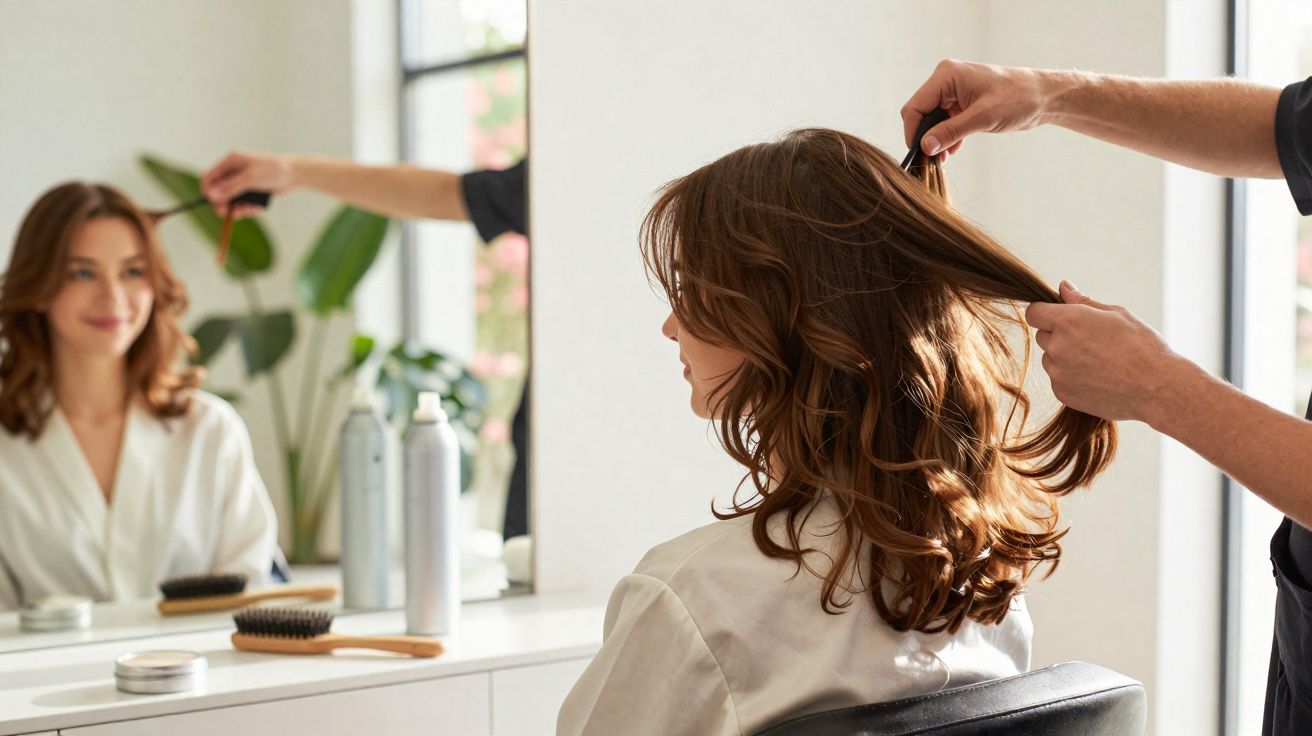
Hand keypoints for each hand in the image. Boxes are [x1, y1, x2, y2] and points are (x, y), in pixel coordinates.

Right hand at [201, 151, 295, 217]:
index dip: (208, 191)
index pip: (209, 177)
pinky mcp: (250, 191)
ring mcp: (241, 182)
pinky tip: (257, 209)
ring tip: (250, 210)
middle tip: (228, 213)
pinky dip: (247, 209)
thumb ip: (230, 187)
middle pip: (218, 191)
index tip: (213, 204)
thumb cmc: (273, 171)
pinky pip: (242, 204)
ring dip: (238, 209)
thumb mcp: (250, 179)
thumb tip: (211, 195)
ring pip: (230, 201)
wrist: (295, 175)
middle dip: (223, 204)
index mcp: (230, 161)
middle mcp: (233, 171)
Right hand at [901, 60, 1061, 158]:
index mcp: (946, 75)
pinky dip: (946, 137)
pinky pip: (944, 122)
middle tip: (930, 160)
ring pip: (931, 120)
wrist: (1043, 97)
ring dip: (935, 139)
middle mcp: (946, 81)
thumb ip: (951, 131)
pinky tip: (952, 151)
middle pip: (921, 113)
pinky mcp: (962, 103)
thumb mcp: (982, 117)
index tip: (917, 154)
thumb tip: (925, 146)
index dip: (913, 132)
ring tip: (942, 159)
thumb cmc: (1018, 98)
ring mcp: (953, 92)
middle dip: (924, 137)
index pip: (916, 106)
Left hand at [1025, 281, 1185, 422]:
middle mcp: (1057, 347)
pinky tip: (1098, 378)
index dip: (1044, 312)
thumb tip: (1063, 287)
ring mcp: (1058, 373)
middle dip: (1059, 335)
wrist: (1157, 388)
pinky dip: (1072, 377)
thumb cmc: (1142, 346)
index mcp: (1068, 321)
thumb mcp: (1116, 314)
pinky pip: (1058, 379)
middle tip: (1090, 340)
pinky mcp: (1062, 393)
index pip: (1033, 312)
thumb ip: (1082, 302)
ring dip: (1064, 357)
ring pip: (1050, 359)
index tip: (1057, 315)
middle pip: (1043, 336)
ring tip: (1098, 361)